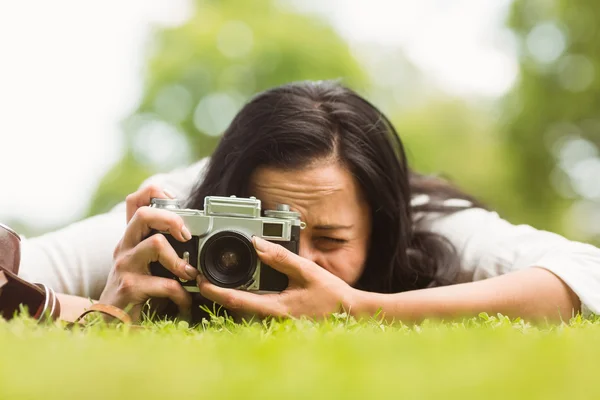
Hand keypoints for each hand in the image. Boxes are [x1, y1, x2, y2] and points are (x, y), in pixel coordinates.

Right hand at [98, 184, 196, 321]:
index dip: (154, 192)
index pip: (134, 202)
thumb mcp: (145, 266)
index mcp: (130, 239)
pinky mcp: (129, 288)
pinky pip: (165, 283)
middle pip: (143, 214)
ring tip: (190, 275)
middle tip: (186, 236)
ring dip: (180, 261)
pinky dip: (181, 295)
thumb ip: (161, 251)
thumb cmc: (133, 295)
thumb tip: (191, 238)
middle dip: (171, 219)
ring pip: (156, 244)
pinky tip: (184, 304)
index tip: (175, 201)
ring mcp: (125, 266)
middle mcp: (124, 248)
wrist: (108, 326)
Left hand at [196, 236, 358, 318]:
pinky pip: (257, 310)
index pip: (237, 300)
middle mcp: (272, 318)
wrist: (351, 314)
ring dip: (228, 297)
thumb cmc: (332, 296)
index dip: (215, 291)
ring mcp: (276, 321)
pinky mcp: (282, 318)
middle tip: (200, 278)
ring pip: (244, 311)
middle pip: (235, 308)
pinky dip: (245, 299)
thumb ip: (282, 258)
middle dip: (216, 293)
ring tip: (214, 280)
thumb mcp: (307, 272)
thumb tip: (258, 244)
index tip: (201, 280)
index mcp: (276, 308)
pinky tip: (243, 288)